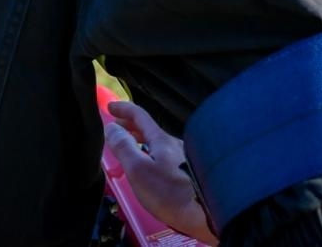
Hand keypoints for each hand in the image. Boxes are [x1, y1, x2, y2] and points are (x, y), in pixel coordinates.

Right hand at [103, 101, 217, 244]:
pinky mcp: (192, 175)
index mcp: (162, 140)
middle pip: (150, 130)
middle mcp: (175, 145)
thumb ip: (124, 148)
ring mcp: (186, 159)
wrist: (211, 214)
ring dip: (142, 143)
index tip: (110, 107)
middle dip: (131, 127)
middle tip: (117, 129)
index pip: (140, 116)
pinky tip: (154, 169)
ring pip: (159, 145)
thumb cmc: (171, 192)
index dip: (124, 110)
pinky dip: (153, 156)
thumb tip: (112, 127)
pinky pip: (167, 158)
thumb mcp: (139, 170)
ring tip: (131, 151)